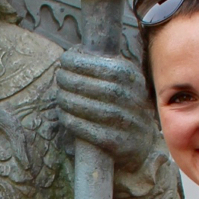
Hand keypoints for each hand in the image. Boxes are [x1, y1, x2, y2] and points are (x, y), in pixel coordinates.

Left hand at [57, 46, 153, 171]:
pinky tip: (65, 116)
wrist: (138, 142)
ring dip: (73, 102)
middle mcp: (136, 101)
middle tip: (59, 78)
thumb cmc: (116, 105)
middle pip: (105, 90)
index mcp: (134, 80)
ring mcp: (131, 124)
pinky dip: (77, 124)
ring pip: (101, 111)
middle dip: (76, 81)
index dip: (84, 63)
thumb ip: (100, 67)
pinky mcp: (123, 144)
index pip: (111, 69)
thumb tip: (74, 53)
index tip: (64, 60)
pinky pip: (98, 134)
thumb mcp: (116, 81)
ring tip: (60, 97)